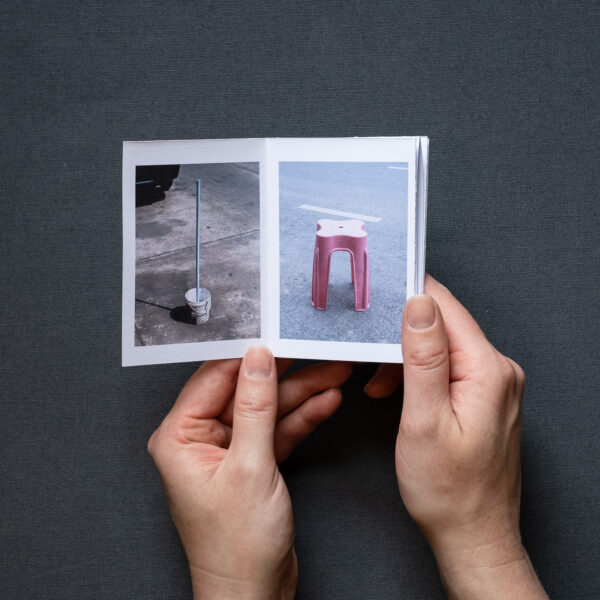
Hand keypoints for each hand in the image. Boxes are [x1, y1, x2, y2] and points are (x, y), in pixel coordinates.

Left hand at [148, 347, 351, 599]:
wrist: (254, 593)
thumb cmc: (236, 545)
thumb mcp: (250, 466)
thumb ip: (255, 407)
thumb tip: (258, 359)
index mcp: (180, 436)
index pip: (213, 378)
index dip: (247, 355)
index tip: (274, 332)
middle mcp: (200, 439)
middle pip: (245, 391)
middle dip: (284, 375)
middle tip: (314, 352)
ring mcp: (229, 449)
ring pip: (266, 409)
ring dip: (300, 394)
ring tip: (333, 373)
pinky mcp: (253, 462)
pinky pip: (277, 430)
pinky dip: (301, 418)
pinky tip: (325, 401)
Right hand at [367, 275, 546, 598]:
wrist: (473, 534)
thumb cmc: (447, 489)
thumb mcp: (424, 421)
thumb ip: (424, 358)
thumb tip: (420, 303)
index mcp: (488, 371)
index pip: (446, 308)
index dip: (407, 296)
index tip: (375, 293)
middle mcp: (499, 371)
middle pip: (443, 326)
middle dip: (400, 334)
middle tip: (366, 349)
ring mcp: (495, 384)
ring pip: (442, 347)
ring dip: (406, 358)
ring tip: (379, 385)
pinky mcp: (486, 396)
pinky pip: (449, 368)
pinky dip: (419, 375)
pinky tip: (398, 392)